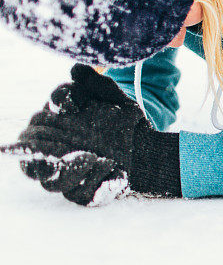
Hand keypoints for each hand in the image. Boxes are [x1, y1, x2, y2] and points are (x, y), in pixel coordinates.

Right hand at [2, 64, 180, 204]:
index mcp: (52, 130)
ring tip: (92, 156)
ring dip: (70, 169)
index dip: (44, 117)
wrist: (148, 145)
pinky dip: (94, 180)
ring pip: (51, 183)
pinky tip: (111, 165)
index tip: (65, 105)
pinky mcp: (86, 194)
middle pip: (33, 159)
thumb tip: (77, 69)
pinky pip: (81, 195)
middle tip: (70, 137)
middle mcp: (55, 156)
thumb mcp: (110, 96)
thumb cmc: (120, 119)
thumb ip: (92, 83)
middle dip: (48, 146)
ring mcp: (69, 178)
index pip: (32, 129)